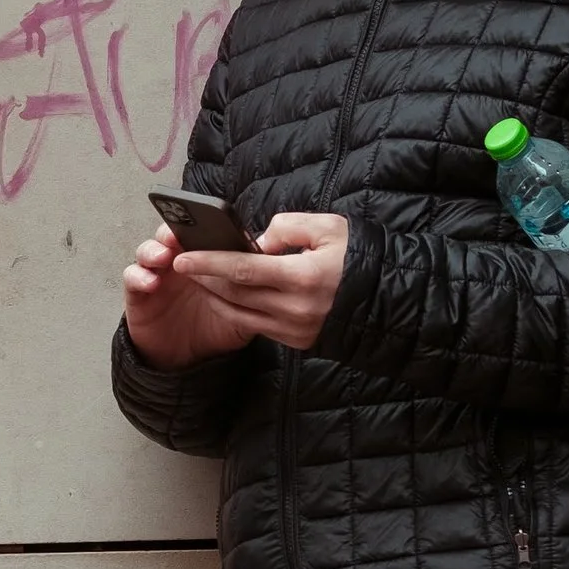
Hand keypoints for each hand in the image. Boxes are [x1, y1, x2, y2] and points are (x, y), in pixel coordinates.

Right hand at [122, 222, 268, 368]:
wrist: (188, 358)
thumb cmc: (214, 328)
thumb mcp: (241, 309)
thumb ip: (252, 290)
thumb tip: (272, 268)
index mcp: (203, 260)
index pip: (200, 232)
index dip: (201, 224)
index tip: (208, 222)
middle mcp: (177, 262)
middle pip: (170, 234)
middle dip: (173, 230)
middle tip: (179, 234)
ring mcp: (155, 275)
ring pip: (148, 250)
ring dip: (153, 249)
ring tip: (163, 257)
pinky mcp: (137, 294)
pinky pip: (132, 277)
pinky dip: (138, 276)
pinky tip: (150, 283)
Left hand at [174, 212, 347, 350]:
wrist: (386, 298)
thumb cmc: (356, 256)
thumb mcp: (328, 228)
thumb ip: (288, 227)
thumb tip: (258, 242)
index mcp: (303, 277)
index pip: (243, 269)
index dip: (209, 263)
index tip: (183, 258)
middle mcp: (296, 308)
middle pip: (235, 293)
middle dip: (205, 279)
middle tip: (184, 264)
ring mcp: (296, 329)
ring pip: (240, 313)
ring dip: (215, 296)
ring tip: (199, 278)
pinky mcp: (297, 341)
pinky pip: (256, 326)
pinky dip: (235, 310)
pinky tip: (225, 295)